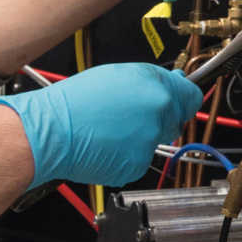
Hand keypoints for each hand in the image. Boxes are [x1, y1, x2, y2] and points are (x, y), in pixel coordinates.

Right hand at [0, 63, 203, 187]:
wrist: (51, 132)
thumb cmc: (77, 101)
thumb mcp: (119, 74)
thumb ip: (153, 80)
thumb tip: (176, 81)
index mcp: (157, 91)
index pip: (191, 97)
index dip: (183, 98)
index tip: (178, 99)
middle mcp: (158, 118)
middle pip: (174, 120)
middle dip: (158, 117)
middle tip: (129, 114)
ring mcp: (148, 145)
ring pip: (154, 140)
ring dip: (140, 136)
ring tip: (109, 128)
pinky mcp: (135, 166)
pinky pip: (139, 158)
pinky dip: (127, 154)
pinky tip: (106, 143)